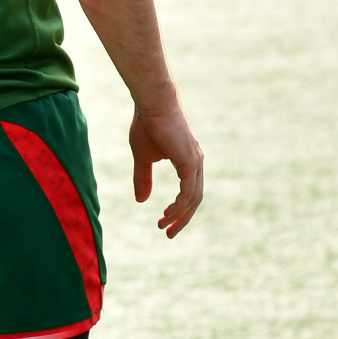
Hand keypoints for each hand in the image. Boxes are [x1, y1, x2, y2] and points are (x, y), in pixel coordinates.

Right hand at [129, 103, 203, 237]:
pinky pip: (188, 191)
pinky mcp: (190, 161)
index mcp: (188, 161)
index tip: (164, 221)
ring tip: (163, 226)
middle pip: (194, 199)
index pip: (189, 192)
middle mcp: (196, 162)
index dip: (178, 209)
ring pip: (192, 198)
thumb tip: (141, 200)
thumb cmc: (147, 126)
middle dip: (182, 218)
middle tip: (168, 233)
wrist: (152, 105)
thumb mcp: (143, 158)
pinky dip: (179, 205)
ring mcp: (195, 162)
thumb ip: (143, 178)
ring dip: (179, 215)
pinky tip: (167, 213)